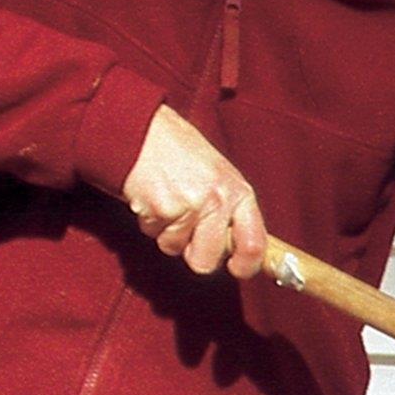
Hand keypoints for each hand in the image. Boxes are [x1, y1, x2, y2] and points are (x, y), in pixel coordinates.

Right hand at [123, 106, 266, 278]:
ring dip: (166, 232)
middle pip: (207, 260)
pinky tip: (151, 195)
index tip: (236, 269)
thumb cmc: (178, 150)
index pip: (255, 245)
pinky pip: (154, 234)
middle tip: (186, 229)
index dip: (246, 266)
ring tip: (166, 200)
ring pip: (175, 248)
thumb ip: (230, 211)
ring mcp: (190, 205)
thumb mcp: (217, 174)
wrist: (139, 125)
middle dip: (193, 254)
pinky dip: (149, 221)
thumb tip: (242, 251)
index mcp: (238, 191)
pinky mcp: (161, 208)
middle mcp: (217, 200)